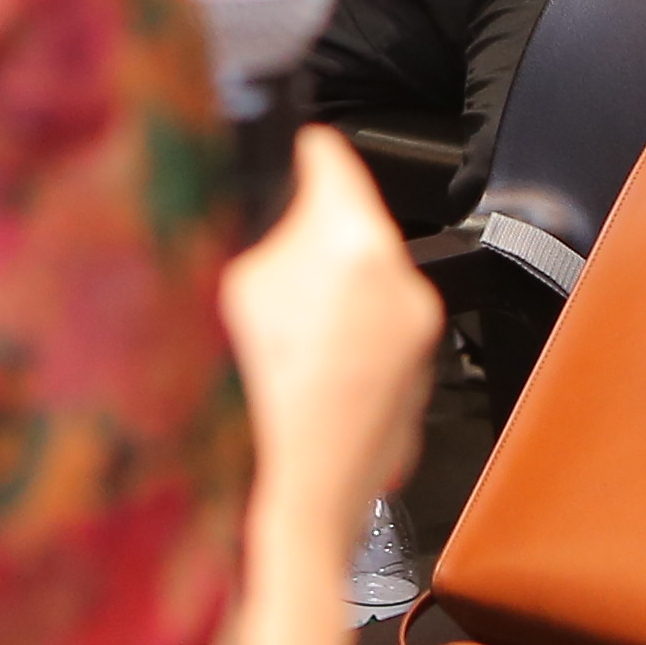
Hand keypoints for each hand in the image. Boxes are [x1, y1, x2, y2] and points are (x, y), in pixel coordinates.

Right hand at [221, 127, 440, 537]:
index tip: (295, 143)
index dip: (305, 148)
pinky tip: (297, 376)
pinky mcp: (417, 382)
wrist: (294, 501)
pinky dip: (343, 345)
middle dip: (310, 238)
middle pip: (353, 227)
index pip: (334, 157)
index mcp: (356, 241)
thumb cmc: (253, 401)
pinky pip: (377, 340)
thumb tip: (270, 214)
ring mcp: (418, 337)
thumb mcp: (227, 289)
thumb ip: (259, 237)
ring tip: (272, 336)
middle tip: (260, 264)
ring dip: (329, 295)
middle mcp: (404, 281)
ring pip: (368, 287)